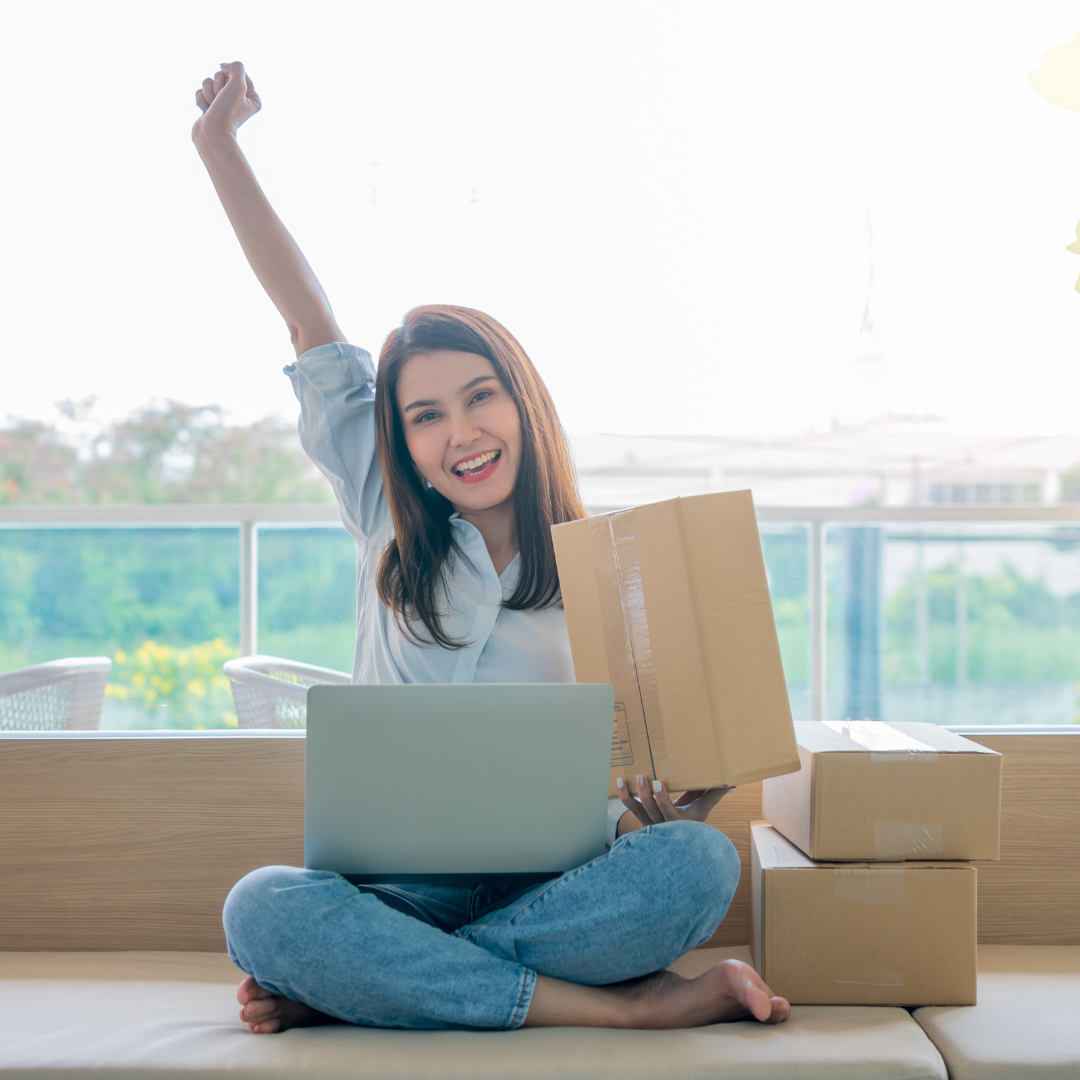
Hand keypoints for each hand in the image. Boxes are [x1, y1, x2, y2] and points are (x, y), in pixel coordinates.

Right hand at [192, 62, 260, 143]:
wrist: (212, 133)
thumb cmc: (227, 111)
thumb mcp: (238, 84)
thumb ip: (236, 68)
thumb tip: (224, 67)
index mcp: (252, 98)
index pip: (239, 72)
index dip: (230, 75)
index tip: (228, 85)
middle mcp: (239, 101)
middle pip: (223, 75)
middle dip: (218, 84)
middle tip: (221, 98)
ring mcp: (223, 103)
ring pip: (209, 81)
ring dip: (208, 91)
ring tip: (213, 105)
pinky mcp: (210, 106)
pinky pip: (201, 91)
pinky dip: (201, 98)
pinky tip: (206, 110)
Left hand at [615, 774, 734, 833]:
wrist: (677, 847)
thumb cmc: (692, 823)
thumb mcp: (703, 811)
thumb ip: (713, 796)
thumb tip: (731, 783)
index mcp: (681, 822)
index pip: (672, 811)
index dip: (663, 798)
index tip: (657, 782)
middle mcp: (664, 825)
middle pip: (653, 810)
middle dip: (647, 794)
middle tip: (644, 776)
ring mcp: (652, 824)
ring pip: (640, 811)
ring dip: (634, 795)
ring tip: (628, 778)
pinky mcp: (642, 820)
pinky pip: (632, 809)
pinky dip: (624, 797)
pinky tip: (619, 782)